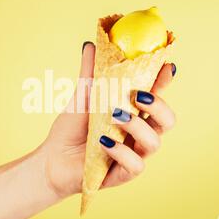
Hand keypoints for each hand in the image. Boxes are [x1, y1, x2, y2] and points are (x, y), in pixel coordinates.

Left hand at [43, 42, 175, 198]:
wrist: (51, 159)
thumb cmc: (70, 129)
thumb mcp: (81, 98)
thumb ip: (89, 73)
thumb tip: (91, 45)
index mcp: (133, 114)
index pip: (156, 97)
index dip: (164, 83)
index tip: (166, 66)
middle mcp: (138, 134)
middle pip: (167, 121)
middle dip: (159, 106)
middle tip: (138, 96)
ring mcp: (133, 154)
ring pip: (154, 142)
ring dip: (137, 127)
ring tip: (114, 116)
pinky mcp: (122, 174)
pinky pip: (135, 165)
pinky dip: (121, 151)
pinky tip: (103, 141)